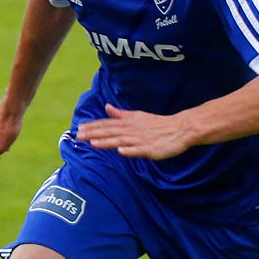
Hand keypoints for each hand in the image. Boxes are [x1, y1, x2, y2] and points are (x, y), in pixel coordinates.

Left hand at [76, 104, 194, 159]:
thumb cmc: (157, 124)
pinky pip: (140, 150)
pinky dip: (130, 150)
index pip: (107, 125)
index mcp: (128, 123)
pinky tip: (121, 151)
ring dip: (107, 142)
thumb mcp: (137, 116)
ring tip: (93, 143)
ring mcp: (141, 140)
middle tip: (78, 136)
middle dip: (94, 134)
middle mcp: (132, 131)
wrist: (180, 129)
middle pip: (110, 132)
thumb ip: (121, 114)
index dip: (93, 127)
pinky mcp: (151, 149)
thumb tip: (106, 107)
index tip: (79, 128)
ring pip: (121, 141)